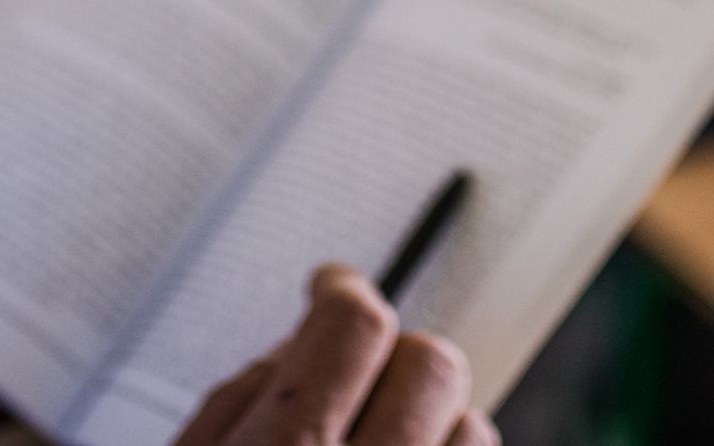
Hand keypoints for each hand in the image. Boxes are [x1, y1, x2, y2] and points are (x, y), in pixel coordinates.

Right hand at [173, 267, 494, 445]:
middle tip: (356, 374)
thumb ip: (239, 398)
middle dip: (395, 356)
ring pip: (474, 425)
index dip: (343, 291)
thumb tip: (301, 331)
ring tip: (378, 445)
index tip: (333, 284)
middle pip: (431, 364)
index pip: (355, 326)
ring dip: (434, 421)